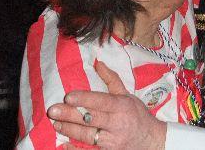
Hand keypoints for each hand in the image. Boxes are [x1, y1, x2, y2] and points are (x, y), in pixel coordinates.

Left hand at [48, 61, 165, 149]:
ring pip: (88, 136)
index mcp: (122, 106)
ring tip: (56, 124)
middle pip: (91, 119)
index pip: (101, 102)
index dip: (84, 99)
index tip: (68, 96)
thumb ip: (112, 80)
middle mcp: (117, 124)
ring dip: (70, 130)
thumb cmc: (138, 115)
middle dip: (71, 115)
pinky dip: (76, 149)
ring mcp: (112, 140)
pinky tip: (64, 145)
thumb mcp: (128, 95)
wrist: (151, 141)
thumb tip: (98, 62)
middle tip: (53, 111)